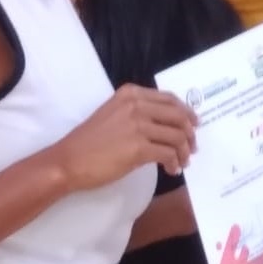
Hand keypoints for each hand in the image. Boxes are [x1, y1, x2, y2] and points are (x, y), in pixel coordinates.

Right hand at [52, 84, 198, 192]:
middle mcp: (136, 105)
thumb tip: (165, 124)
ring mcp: (138, 125)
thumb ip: (137, 112)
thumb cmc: (88, 141)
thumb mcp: (113, 114)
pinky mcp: (139, 148)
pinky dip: (175, 162)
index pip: (169, 99)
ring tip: (183, 161)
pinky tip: (172, 170)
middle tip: (192, 146)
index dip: (186, 112)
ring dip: (184, 151)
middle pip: (178, 115)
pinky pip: (168, 153)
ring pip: (177, 136)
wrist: (69, 160)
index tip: (193, 124)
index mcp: (130, 94)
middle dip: (190, 133)